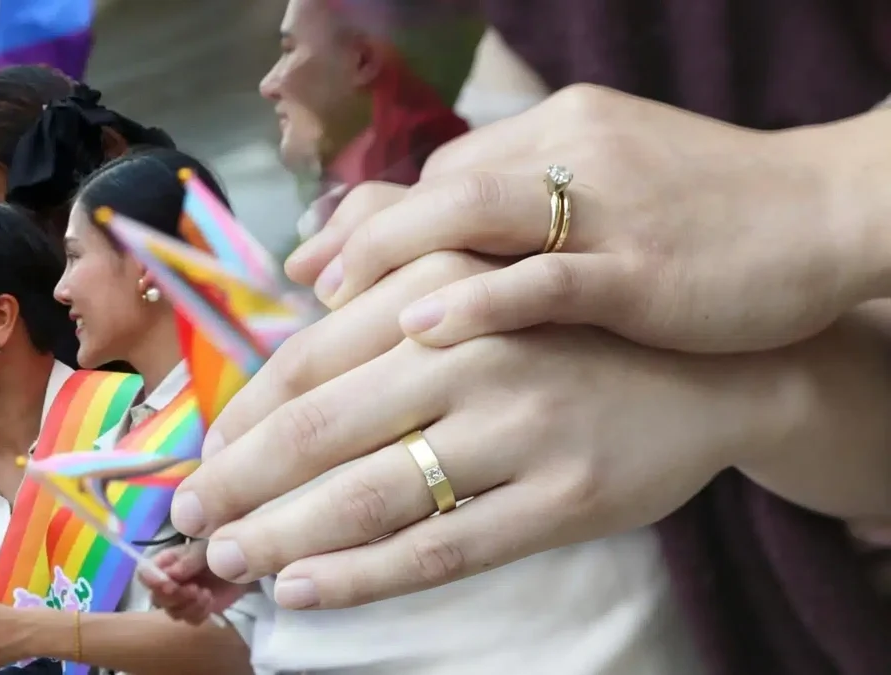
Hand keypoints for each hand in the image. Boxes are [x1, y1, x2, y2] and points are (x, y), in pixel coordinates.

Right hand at [139, 541, 248, 623]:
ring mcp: (180, 600)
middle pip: (157, 597)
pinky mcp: (196, 611)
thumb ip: (188, 560)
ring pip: (173, 612)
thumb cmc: (217, 551)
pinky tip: (209, 599)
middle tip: (192, 588)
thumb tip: (170, 574)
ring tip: (205, 593)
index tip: (166, 582)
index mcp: (164, 563)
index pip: (145, 572)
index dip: (151, 579)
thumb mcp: (204, 549)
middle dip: (174, 596)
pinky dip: (200, 612)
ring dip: (189, 605)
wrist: (240, 565)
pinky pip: (191, 619)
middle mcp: (167, 583)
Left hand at [175, 326, 783, 608]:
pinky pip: (441, 548)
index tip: (204, 451)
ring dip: (283, 531)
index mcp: (444, 290)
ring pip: (372, 493)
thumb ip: (389, 273)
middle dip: (242, 479)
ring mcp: (523, 431)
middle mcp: (477, 353)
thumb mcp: (486, 271)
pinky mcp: (562, 501)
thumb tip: (288, 296)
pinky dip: (362, 574)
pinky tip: (304, 587)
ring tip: (228, 558)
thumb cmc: (568, 326)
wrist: (706, 372)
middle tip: (188, 515)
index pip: (313, 359)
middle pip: (324, 427)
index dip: (245, 413)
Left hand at [288, 84, 887, 353]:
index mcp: (559, 131)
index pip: (440, 174)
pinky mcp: (643, 269)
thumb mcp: (613, 186)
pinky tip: (421, 325)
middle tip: (307, 289)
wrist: (828, 215)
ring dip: (392, 258)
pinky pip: (547, 277)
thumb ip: (532, 204)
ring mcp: (607, 210)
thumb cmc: (711, 214)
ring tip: (334, 302)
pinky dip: (479, 298)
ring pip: (472, 216)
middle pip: (436, 190)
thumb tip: (450, 243)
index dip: (374, 221)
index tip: (321, 264)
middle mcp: (570, 155)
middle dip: (361, 239)